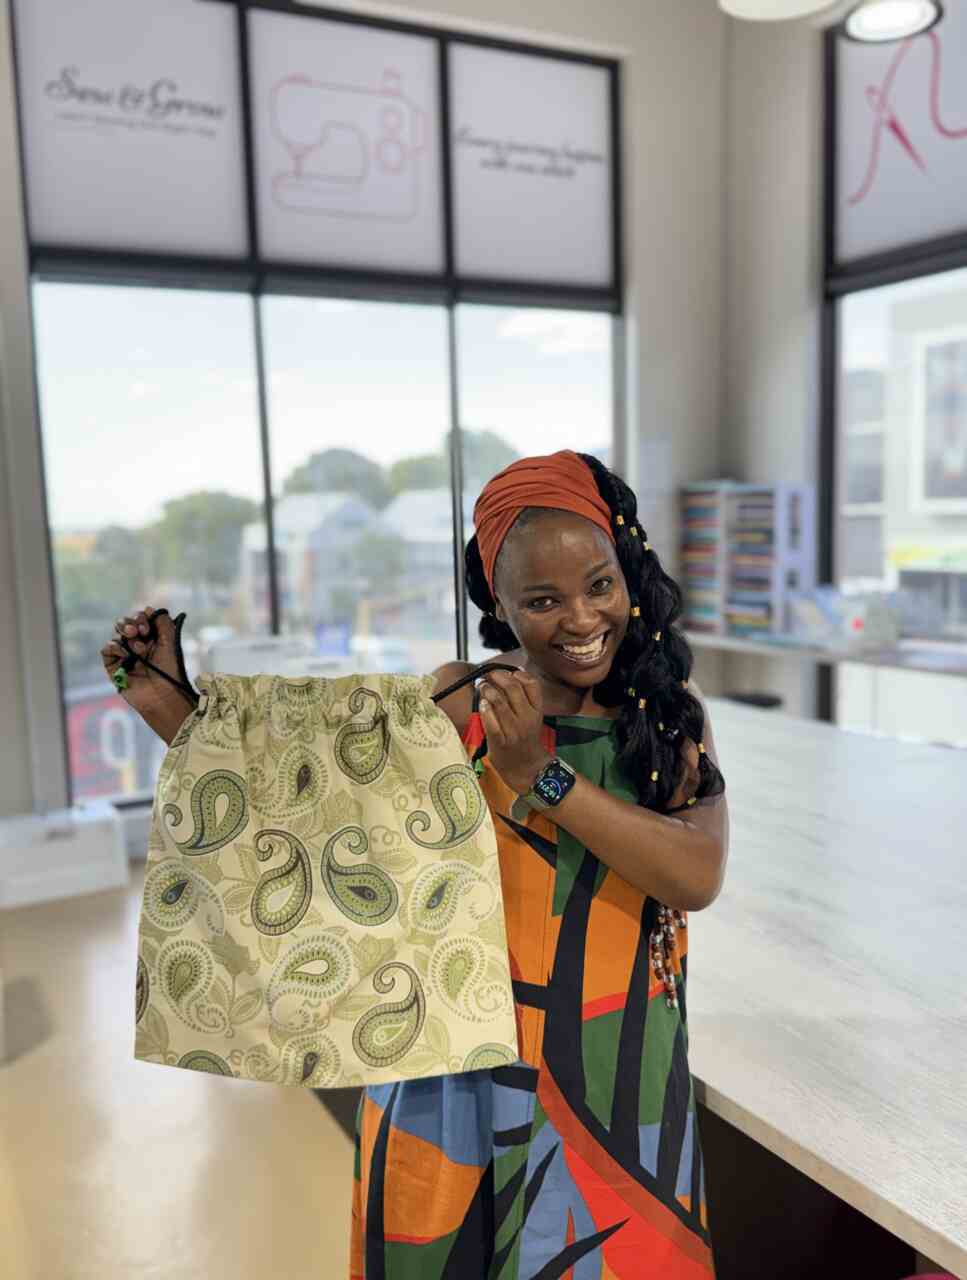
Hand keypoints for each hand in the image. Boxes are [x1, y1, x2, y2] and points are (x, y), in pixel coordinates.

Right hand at [100, 606, 194, 744]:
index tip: (148, 628)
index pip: (139, 618)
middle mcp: (136, 643)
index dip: (141, 618)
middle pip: (125, 622)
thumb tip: (149, 608)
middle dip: (131, 623)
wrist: (161, 693)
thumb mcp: (170, 642)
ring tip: (140, 650)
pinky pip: (107, 648)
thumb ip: (162, 622)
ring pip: (117, 634)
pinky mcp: (113, 665)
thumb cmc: (169, 670)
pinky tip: (127, 654)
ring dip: (128, 637)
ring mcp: (124, 654)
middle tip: (140, 633)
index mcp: (150, 637)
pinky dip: (116, 647)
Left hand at [477, 668, 551, 794]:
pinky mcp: (501, 742)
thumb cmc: (525, 738)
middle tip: (488, 675)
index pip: (532, 685)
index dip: (517, 674)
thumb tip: (506, 675)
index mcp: (537, 711)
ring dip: (487, 690)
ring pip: (500, 702)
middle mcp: (527, 719)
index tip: (506, 671)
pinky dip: (485, 709)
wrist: (526, 766)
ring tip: (482, 686)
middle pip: (513, 689)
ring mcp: (514, 731)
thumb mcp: (532, 716)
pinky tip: (482, 704)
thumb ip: (523, 698)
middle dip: (498, 677)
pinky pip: (491, 722)